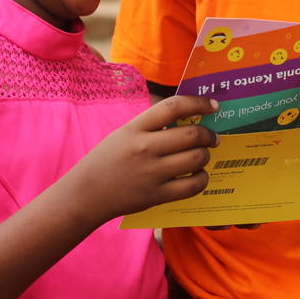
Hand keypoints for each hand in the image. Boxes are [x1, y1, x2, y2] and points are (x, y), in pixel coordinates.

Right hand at [78, 94, 219, 220]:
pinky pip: (192, 186)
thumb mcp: (124, 133)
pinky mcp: (157, 195)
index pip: (173, 106)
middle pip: (191, 134)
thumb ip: (151, 125)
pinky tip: (199, 175)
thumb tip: (188, 118)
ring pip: (196, 159)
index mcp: (135, 128)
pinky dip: (202, 178)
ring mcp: (152, 173)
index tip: (213, 105)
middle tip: (213, 137)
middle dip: (209, 135)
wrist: (86, 194)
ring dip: (206, 156)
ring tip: (202, 156)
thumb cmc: (107, 160)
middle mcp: (145, 148)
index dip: (199, 102)